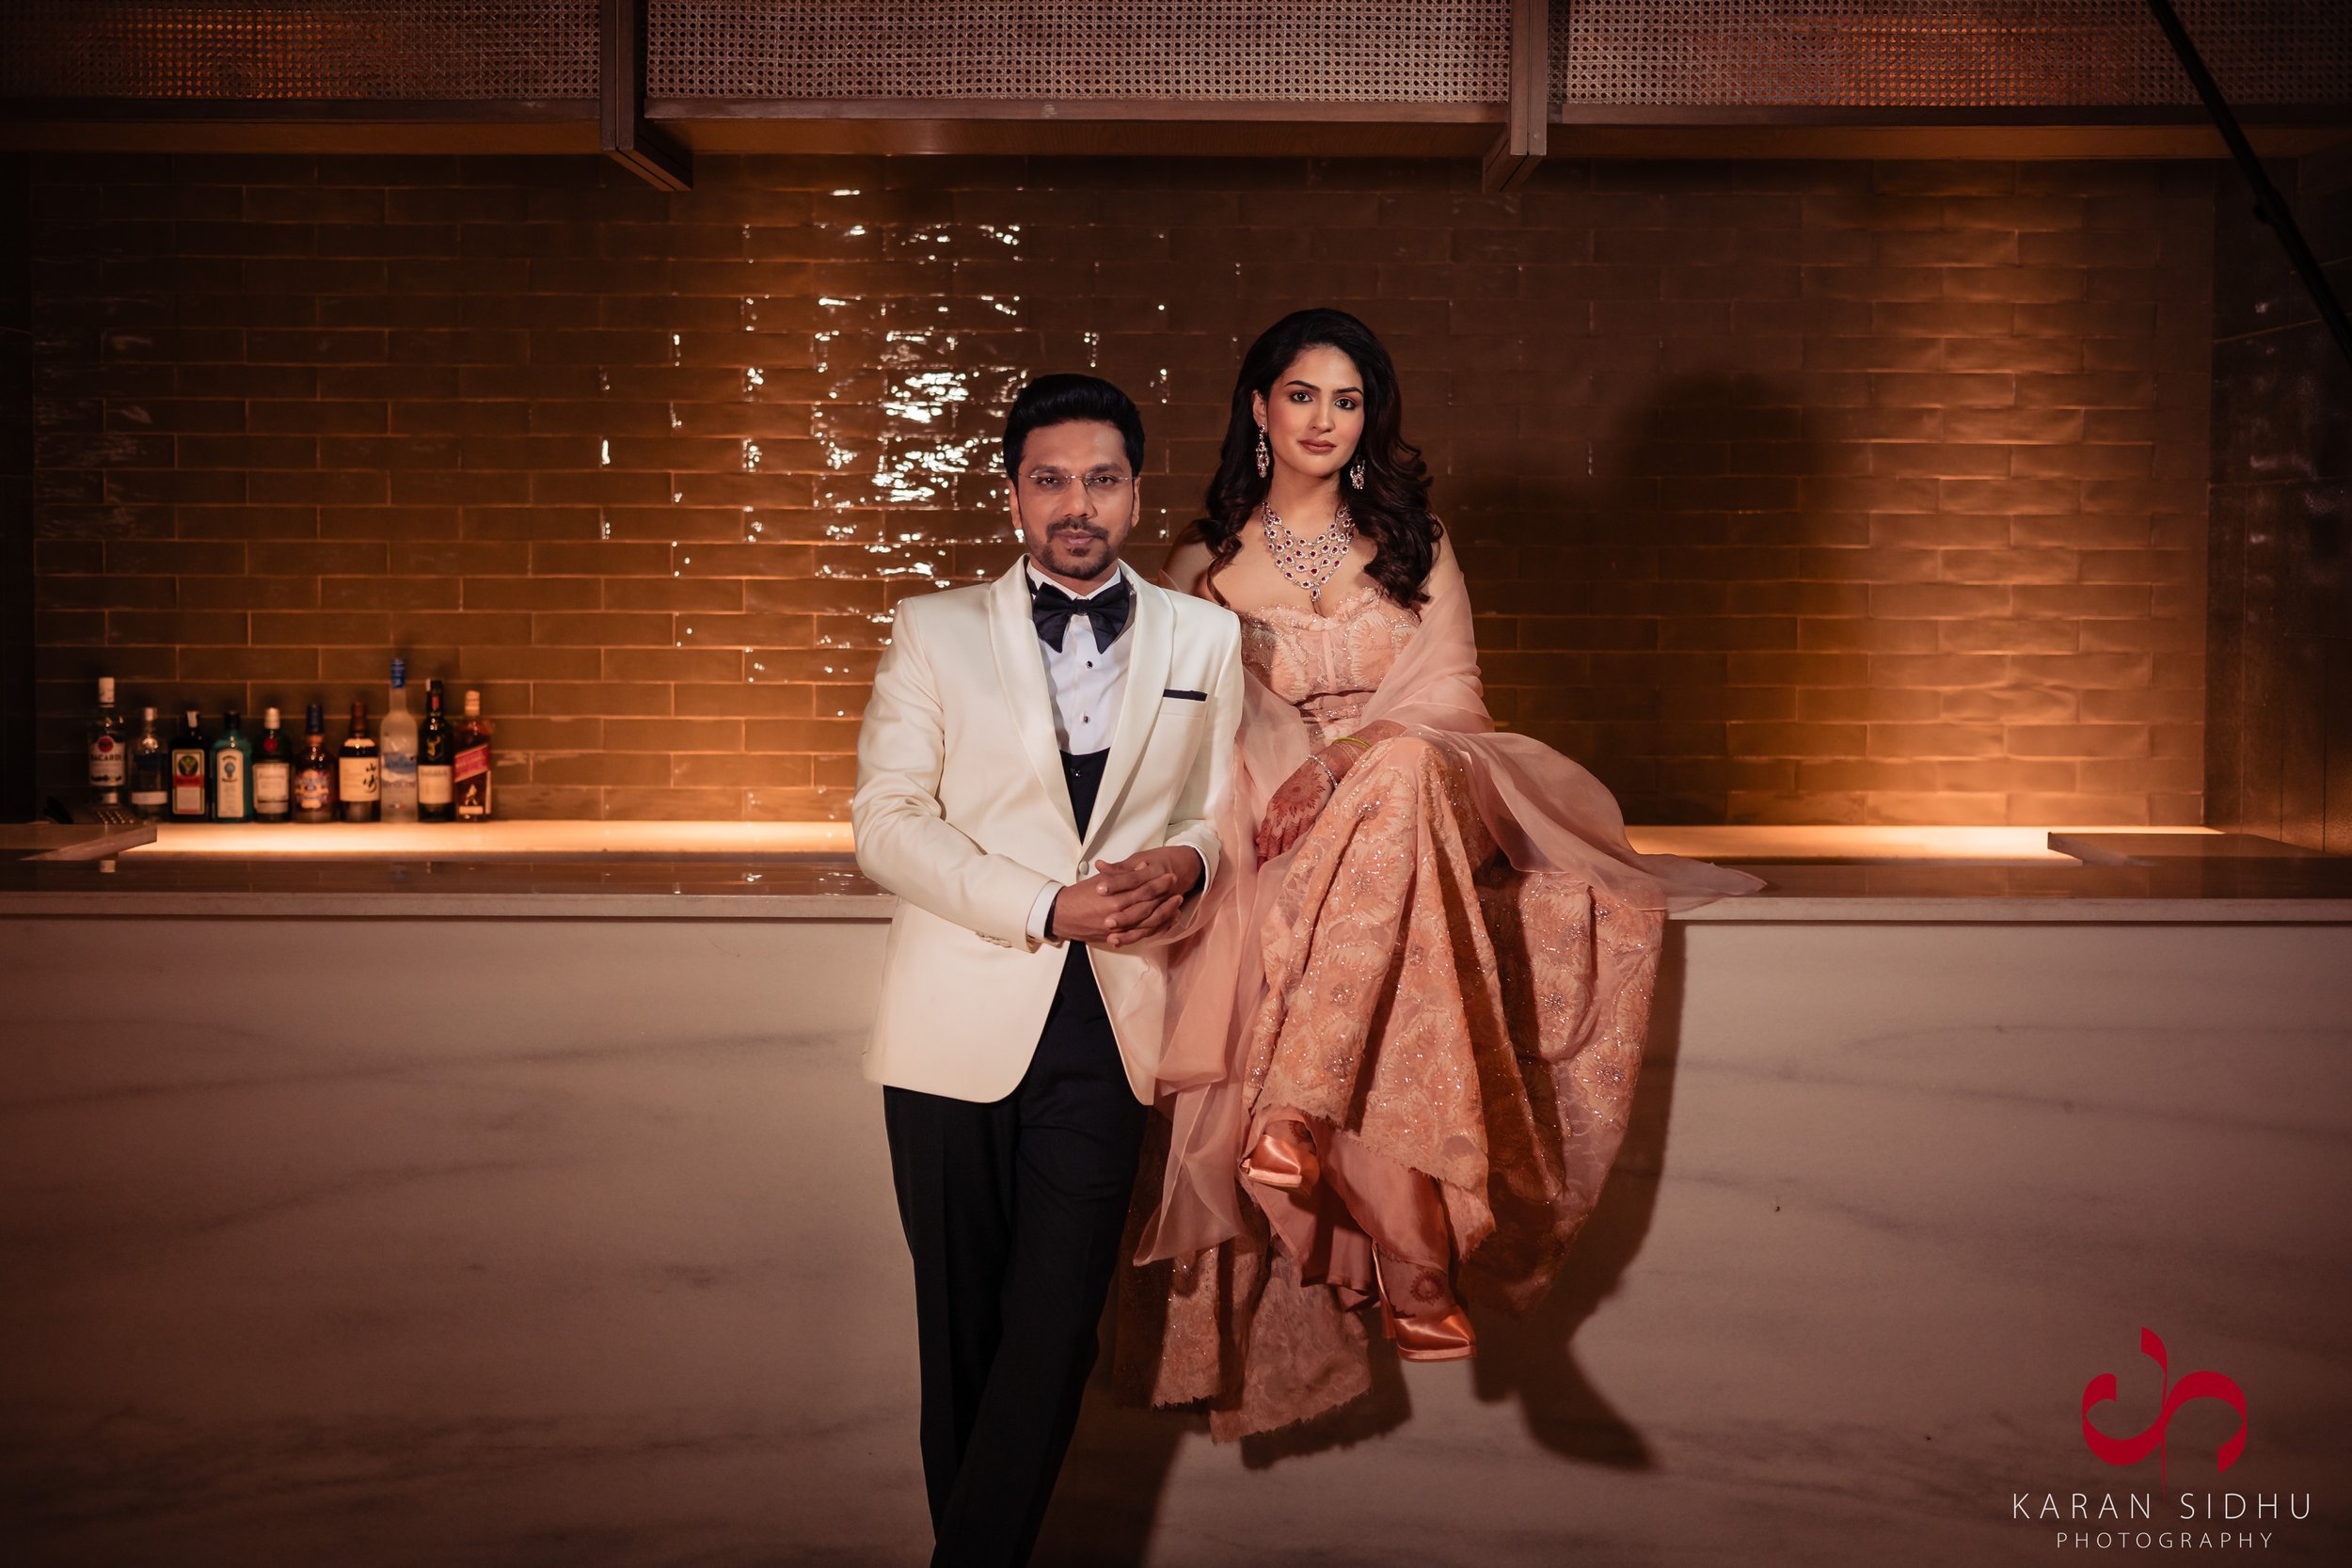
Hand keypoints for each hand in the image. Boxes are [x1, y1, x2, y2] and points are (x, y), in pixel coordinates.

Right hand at [1049, 848, 1191, 948]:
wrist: (1061, 915)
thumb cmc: (1078, 896)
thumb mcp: (1100, 880)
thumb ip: (1122, 874)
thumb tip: (1142, 867)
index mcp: (1114, 898)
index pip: (1142, 889)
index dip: (1158, 882)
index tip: (1169, 876)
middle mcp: (1118, 915)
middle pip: (1148, 905)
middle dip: (1165, 896)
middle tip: (1176, 887)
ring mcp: (1118, 929)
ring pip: (1147, 922)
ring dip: (1164, 913)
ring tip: (1176, 904)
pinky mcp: (1116, 937)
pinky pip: (1140, 935)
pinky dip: (1155, 928)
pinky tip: (1165, 922)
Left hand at [1255, 759, 1332, 863]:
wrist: (1319, 770)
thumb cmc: (1300, 784)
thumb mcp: (1280, 798)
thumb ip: (1271, 818)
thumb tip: (1259, 839)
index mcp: (1273, 807)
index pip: (1265, 833)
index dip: (1262, 850)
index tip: (1258, 865)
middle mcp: (1283, 812)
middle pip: (1274, 839)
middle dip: (1269, 856)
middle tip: (1265, 872)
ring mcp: (1297, 813)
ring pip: (1288, 839)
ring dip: (1283, 855)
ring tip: (1279, 870)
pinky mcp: (1311, 814)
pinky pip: (1303, 833)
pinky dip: (1299, 845)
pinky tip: (1296, 857)